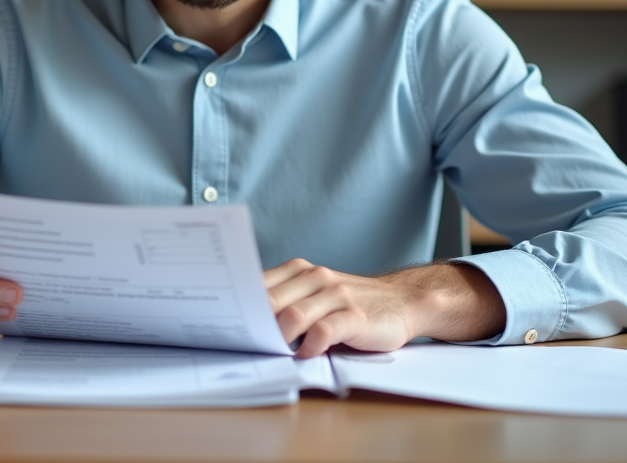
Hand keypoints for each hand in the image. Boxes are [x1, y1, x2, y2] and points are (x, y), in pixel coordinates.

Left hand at [264, 259, 505, 357]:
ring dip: (279, 338)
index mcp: (300, 271)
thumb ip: (286, 301)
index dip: (240, 303)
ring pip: (294, 315)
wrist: (402, 302)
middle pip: (271, 300)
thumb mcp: (315, 295)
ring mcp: (336, 296)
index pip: (259, 283)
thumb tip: (245, 321)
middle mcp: (316, 278)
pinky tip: (306, 355)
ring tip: (274, 352)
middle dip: (254, 324)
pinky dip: (310, 347)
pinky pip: (324, 331)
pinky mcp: (355, 316)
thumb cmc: (350, 304)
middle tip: (243, 343)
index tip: (224, 321)